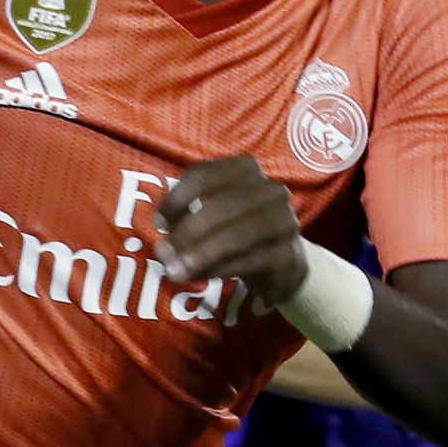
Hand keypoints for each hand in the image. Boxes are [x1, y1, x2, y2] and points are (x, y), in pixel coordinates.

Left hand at [155, 155, 306, 306]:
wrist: (285, 265)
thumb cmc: (240, 232)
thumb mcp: (212, 217)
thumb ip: (186, 217)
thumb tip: (162, 232)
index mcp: (246, 169)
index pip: (205, 174)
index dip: (177, 198)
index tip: (158, 222)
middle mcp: (270, 189)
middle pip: (223, 204)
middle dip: (189, 230)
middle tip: (164, 253)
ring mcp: (284, 220)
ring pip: (238, 234)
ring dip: (202, 253)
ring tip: (176, 270)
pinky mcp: (289, 254)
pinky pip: (249, 260)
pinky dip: (220, 269)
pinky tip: (201, 277)